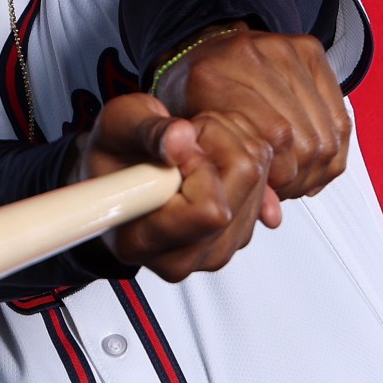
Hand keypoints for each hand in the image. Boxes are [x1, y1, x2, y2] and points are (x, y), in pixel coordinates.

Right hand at [74, 91, 274, 280]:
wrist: (120, 176)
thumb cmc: (114, 155)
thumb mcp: (117, 125)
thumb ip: (146, 131)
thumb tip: (180, 138)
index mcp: (140, 240)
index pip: (208, 210)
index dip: (198, 163)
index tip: (172, 150)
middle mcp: (180, 257)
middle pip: (244, 181)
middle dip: (220, 140)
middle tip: (184, 137)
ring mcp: (214, 252)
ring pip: (259, 178)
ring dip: (232, 143)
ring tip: (192, 146)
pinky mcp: (239, 237)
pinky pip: (268, 183)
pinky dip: (244, 156)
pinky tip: (209, 157)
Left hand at [153, 26, 350, 201]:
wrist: (204, 50)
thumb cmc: (195, 98)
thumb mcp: (195, 142)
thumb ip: (227, 175)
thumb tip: (272, 216)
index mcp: (209, 77)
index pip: (273, 138)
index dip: (279, 174)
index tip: (268, 188)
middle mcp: (251, 56)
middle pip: (303, 138)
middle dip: (297, 176)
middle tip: (281, 187)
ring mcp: (285, 50)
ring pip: (327, 133)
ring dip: (317, 168)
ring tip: (295, 177)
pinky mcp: (310, 50)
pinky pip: (340, 118)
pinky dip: (333, 150)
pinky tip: (313, 162)